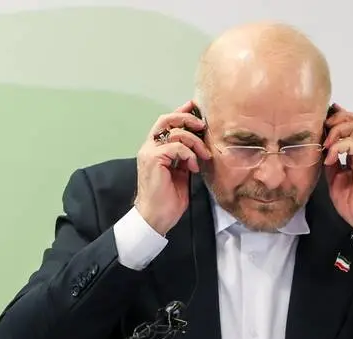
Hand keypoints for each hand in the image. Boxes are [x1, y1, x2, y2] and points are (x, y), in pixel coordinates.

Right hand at [135, 101, 210, 234]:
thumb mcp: (181, 174)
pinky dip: (189, 154)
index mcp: (155, 149)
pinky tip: (194, 167)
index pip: (166, 124)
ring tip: (204, 155)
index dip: (181, 112)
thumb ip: (185, 158)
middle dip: (187, 118)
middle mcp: (149, 147)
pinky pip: (176, 146)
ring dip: (195, 141)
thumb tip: (198, 147)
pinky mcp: (153, 159)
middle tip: (203, 126)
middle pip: (166, 119)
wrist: (157, 217)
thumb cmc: (168, 200)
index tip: (195, 107)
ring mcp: (149, 152)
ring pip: (175, 132)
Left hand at [323, 104, 352, 231]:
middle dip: (338, 118)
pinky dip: (338, 147)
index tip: (323, 117)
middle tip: (323, 127)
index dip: (339, 117)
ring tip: (325, 144)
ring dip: (337, 131)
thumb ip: (331, 161)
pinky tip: (329, 158)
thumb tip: (320, 149)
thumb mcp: (335, 177)